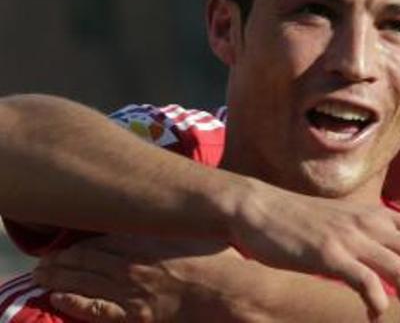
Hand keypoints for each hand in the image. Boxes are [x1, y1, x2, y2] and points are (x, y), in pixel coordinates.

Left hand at [34, 235, 238, 322]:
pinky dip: (72, 303)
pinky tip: (57, 300)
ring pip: (83, 281)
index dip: (79, 241)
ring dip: (59, 278)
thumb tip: (171, 211)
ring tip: (42, 275)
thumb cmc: (224, 262)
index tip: (67, 242)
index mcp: (147, 240)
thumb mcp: (198, 231)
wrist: (233, 294)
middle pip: (85, 258)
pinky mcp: (135, 316)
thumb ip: (175, 224)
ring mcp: (131, 291)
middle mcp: (132, 263)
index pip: (101, 238)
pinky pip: (95, 309)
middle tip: (43, 260)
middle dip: (61, 259)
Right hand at [227, 182, 399, 321]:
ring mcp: (352, 239)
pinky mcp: (329, 256)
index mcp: (380, 216)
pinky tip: (376, 318)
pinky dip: (380, 306)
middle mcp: (372, 224)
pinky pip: (368, 284)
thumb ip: (375, 236)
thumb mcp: (348, 222)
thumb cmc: (303, 223)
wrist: (259, 209)